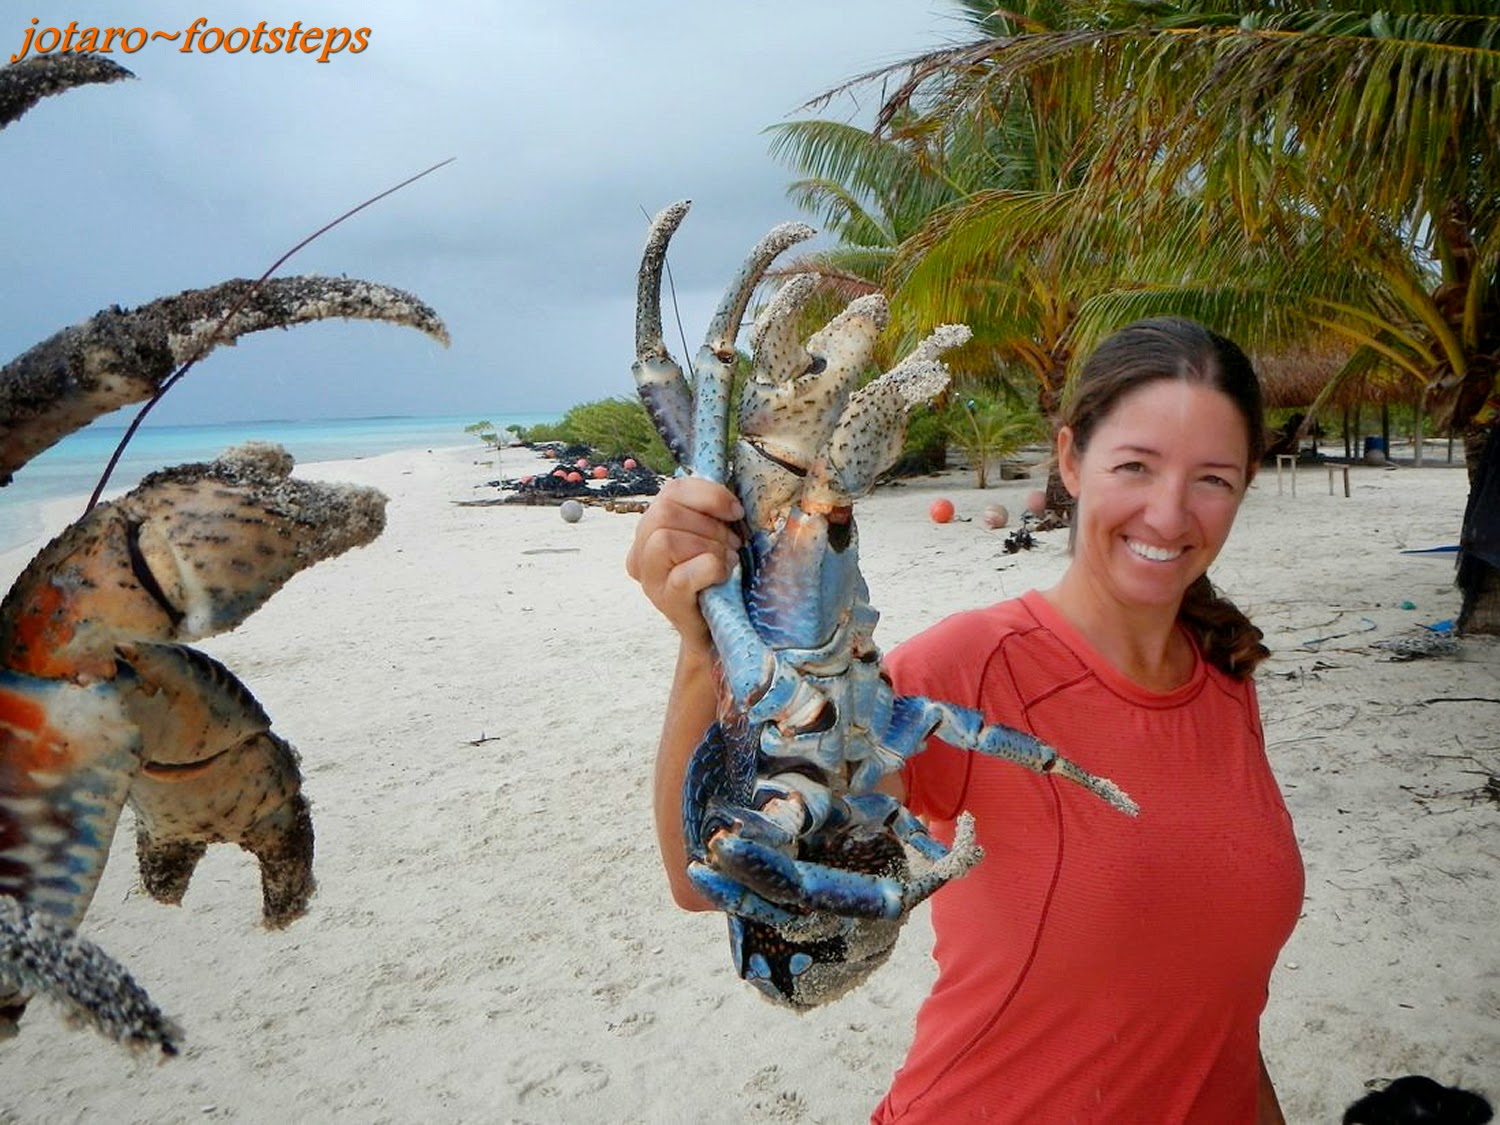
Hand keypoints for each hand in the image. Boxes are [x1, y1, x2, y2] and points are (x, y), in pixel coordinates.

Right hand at [625, 476, 743, 648]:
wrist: (718, 625)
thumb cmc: (716, 575)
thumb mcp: (710, 535)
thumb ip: (708, 512)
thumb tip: (730, 500)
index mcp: (651, 527)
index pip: (671, 491)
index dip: (708, 494)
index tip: (735, 511)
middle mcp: (641, 551)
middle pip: (665, 513)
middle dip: (710, 524)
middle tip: (734, 543)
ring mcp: (650, 578)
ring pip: (665, 539)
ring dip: (709, 546)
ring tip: (728, 560)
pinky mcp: (665, 600)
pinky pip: (683, 575)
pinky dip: (711, 568)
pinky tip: (723, 574)